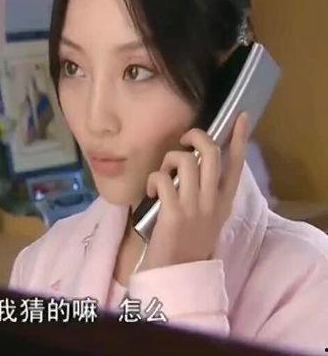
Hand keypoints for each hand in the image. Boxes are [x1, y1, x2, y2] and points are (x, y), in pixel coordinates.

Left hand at [139, 112, 250, 269]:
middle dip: (195, 136)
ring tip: (163, 174)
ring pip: (186, 160)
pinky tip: (151, 192)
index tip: (241, 117)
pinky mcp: (174, 214)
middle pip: (211, 153)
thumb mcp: (207, 218)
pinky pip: (162, 179)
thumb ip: (206, 193)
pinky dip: (153, 180)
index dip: (239, 139)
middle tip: (184, 141)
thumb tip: (194, 164)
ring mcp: (194, 207)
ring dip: (170, 159)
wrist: (176, 273)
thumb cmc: (188, 243)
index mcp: (223, 202)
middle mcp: (213, 201)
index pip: (236, 165)